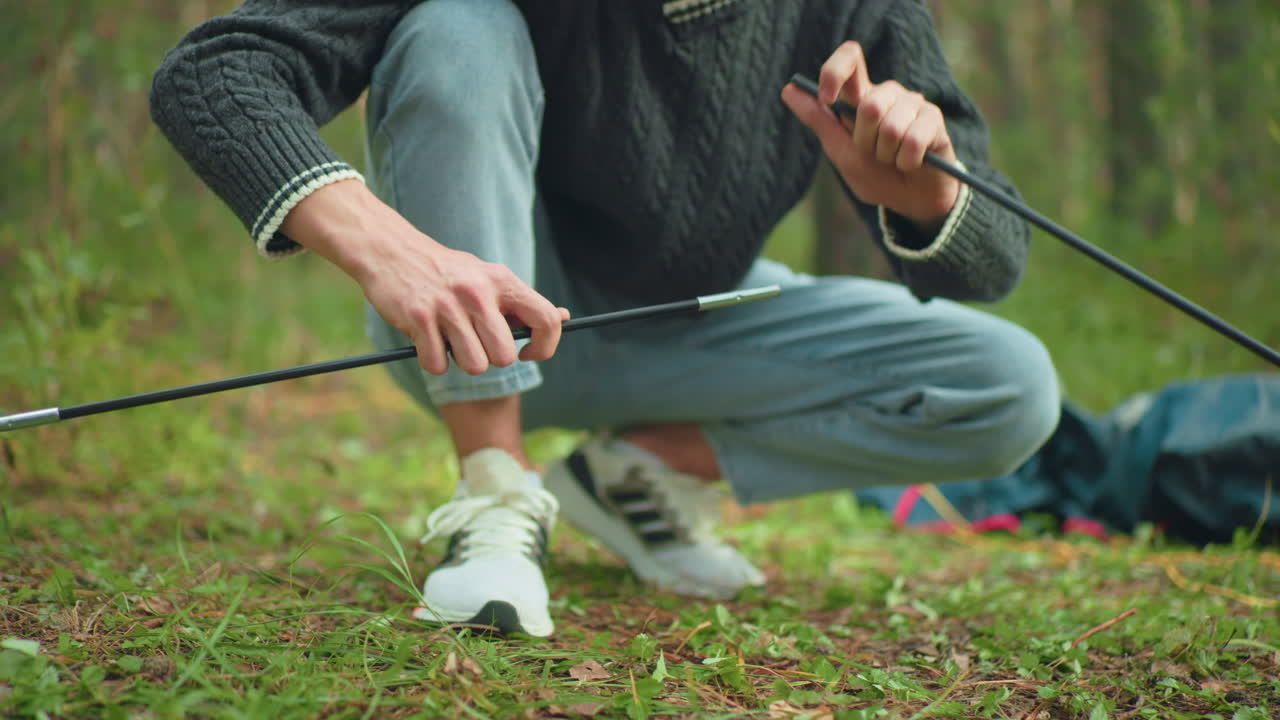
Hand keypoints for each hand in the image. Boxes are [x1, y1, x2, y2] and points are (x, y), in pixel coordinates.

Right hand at [283, 180, 568, 375]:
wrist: (391, 251)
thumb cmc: (446, 272)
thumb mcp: (487, 277)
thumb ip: (520, 302)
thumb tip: (563, 317)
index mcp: (502, 280)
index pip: (547, 320)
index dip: (545, 347)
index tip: (528, 353)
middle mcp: (478, 292)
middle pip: (504, 356)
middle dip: (491, 359)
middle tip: (474, 341)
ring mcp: (448, 306)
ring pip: (474, 366)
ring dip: (460, 361)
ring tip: (449, 339)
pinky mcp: (419, 318)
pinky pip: (437, 365)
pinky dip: (432, 361)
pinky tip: (427, 339)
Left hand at [781, 41, 961, 231]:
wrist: (911, 202)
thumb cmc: (876, 176)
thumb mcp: (841, 152)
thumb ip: (819, 120)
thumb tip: (788, 88)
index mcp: (861, 97)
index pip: (850, 59)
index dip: (835, 72)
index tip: (825, 98)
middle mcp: (887, 94)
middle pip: (869, 105)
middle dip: (866, 142)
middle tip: (874, 154)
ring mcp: (913, 104)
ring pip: (891, 126)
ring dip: (887, 155)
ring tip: (893, 160)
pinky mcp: (934, 119)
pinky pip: (913, 139)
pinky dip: (907, 161)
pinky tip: (911, 163)